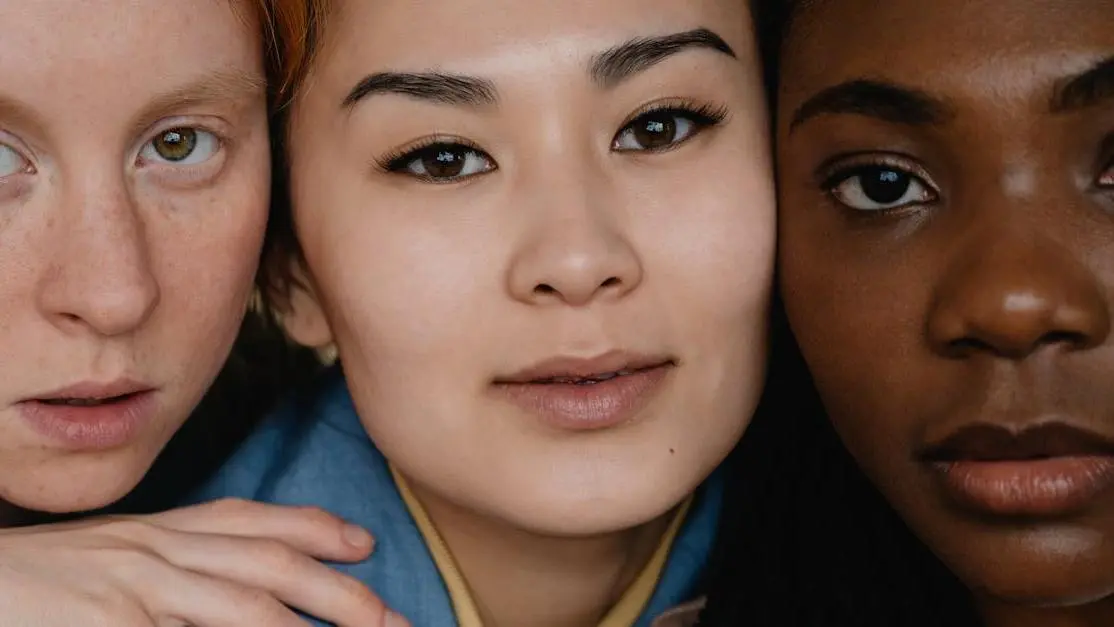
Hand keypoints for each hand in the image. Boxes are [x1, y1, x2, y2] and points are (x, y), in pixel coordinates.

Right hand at [0, 498, 408, 626]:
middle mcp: (153, 551)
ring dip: (307, 626)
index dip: (312, 526)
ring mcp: (133, 588)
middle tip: (391, 618)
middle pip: (267, 564)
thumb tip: (225, 586)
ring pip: (244, 603)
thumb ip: (162, 567)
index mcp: (153, 532)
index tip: (362, 542)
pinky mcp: (110, 624)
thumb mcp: (102, 561)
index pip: (248, 520)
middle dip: (338, 592)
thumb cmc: (27, 584)